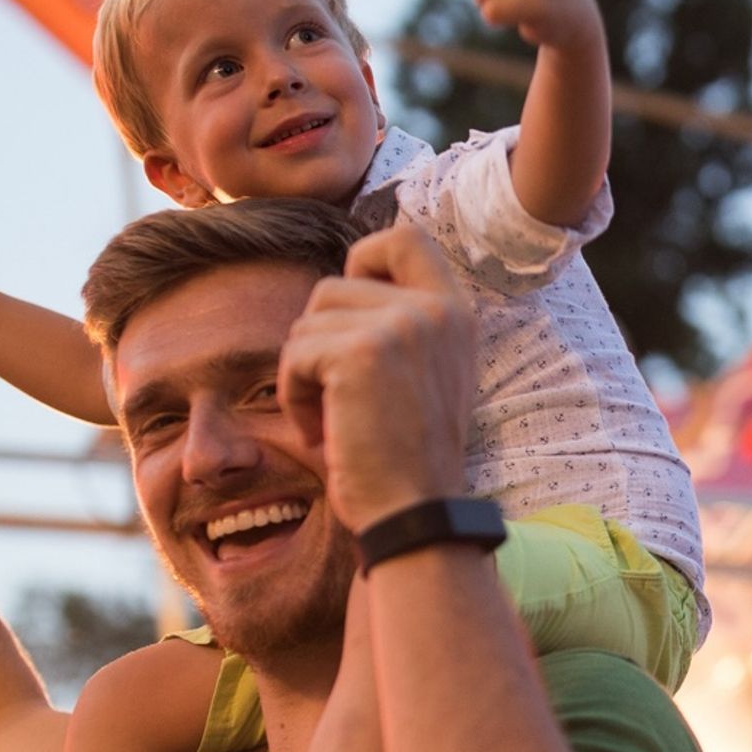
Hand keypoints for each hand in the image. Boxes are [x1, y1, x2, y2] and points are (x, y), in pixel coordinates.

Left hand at [279, 222, 477, 529]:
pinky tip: (323, 433)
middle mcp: (438, 310)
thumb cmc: (407, 459)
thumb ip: (403, 325)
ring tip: (333, 420)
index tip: (352, 316)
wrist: (413, 515)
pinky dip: (294, 397)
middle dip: (317, 341)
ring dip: (304, 374)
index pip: (405, 236)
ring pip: (309, 320)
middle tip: (336, 396)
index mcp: (457, 314)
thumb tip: (346, 274)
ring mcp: (403, 326)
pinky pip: (295, 354)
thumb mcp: (423, 376)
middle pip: (334, 284)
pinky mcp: (362, 352)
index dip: (363, 258)